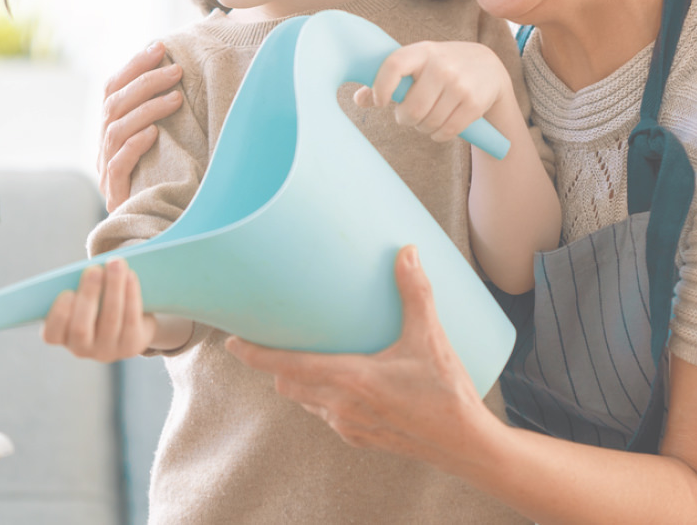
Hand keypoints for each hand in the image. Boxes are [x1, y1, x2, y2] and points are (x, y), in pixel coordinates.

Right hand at [40, 259, 156, 361]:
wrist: (133, 324)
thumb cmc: (99, 303)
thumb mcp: (84, 298)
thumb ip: (79, 287)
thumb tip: (89, 269)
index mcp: (62, 337)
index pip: (51, 334)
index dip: (59, 315)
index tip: (67, 291)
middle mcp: (81, 349)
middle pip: (81, 327)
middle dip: (88, 295)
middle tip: (94, 269)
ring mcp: (107, 351)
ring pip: (110, 319)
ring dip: (113, 287)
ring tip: (116, 264)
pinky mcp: (130, 346)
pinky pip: (130, 319)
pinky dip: (130, 294)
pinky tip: (130, 276)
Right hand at [98, 42, 183, 211]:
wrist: (149, 229)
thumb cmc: (163, 177)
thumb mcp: (163, 141)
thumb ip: (162, 111)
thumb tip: (181, 71)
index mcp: (110, 129)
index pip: (112, 88)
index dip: (132, 66)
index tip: (158, 47)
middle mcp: (104, 147)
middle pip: (114, 103)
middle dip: (144, 81)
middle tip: (175, 69)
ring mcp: (107, 170)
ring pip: (116, 129)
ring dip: (146, 108)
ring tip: (176, 97)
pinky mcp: (116, 192)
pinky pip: (120, 164)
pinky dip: (136, 145)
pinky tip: (155, 134)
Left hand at [226, 246, 498, 467]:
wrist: (465, 445)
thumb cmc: (446, 394)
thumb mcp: (431, 338)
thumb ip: (415, 293)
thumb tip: (405, 253)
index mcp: (350, 380)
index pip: (286, 366)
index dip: (254, 355)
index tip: (231, 342)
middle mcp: (340, 406)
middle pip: (288, 383)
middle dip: (275, 365)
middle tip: (271, 340)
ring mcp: (349, 425)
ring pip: (306, 400)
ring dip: (298, 381)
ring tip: (305, 356)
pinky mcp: (361, 437)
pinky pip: (327, 415)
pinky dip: (321, 397)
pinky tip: (340, 384)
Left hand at [354, 41, 513, 143]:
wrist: (488, 67)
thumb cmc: (441, 67)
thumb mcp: (417, 64)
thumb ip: (388, 79)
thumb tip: (359, 99)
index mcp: (422, 51)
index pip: (394, 65)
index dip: (381, 87)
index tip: (380, 102)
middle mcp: (442, 65)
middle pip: (412, 108)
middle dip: (406, 119)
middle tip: (408, 116)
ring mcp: (460, 84)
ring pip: (428, 123)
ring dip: (423, 128)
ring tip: (427, 118)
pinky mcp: (474, 103)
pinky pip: (447, 131)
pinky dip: (438, 135)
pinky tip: (439, 127)